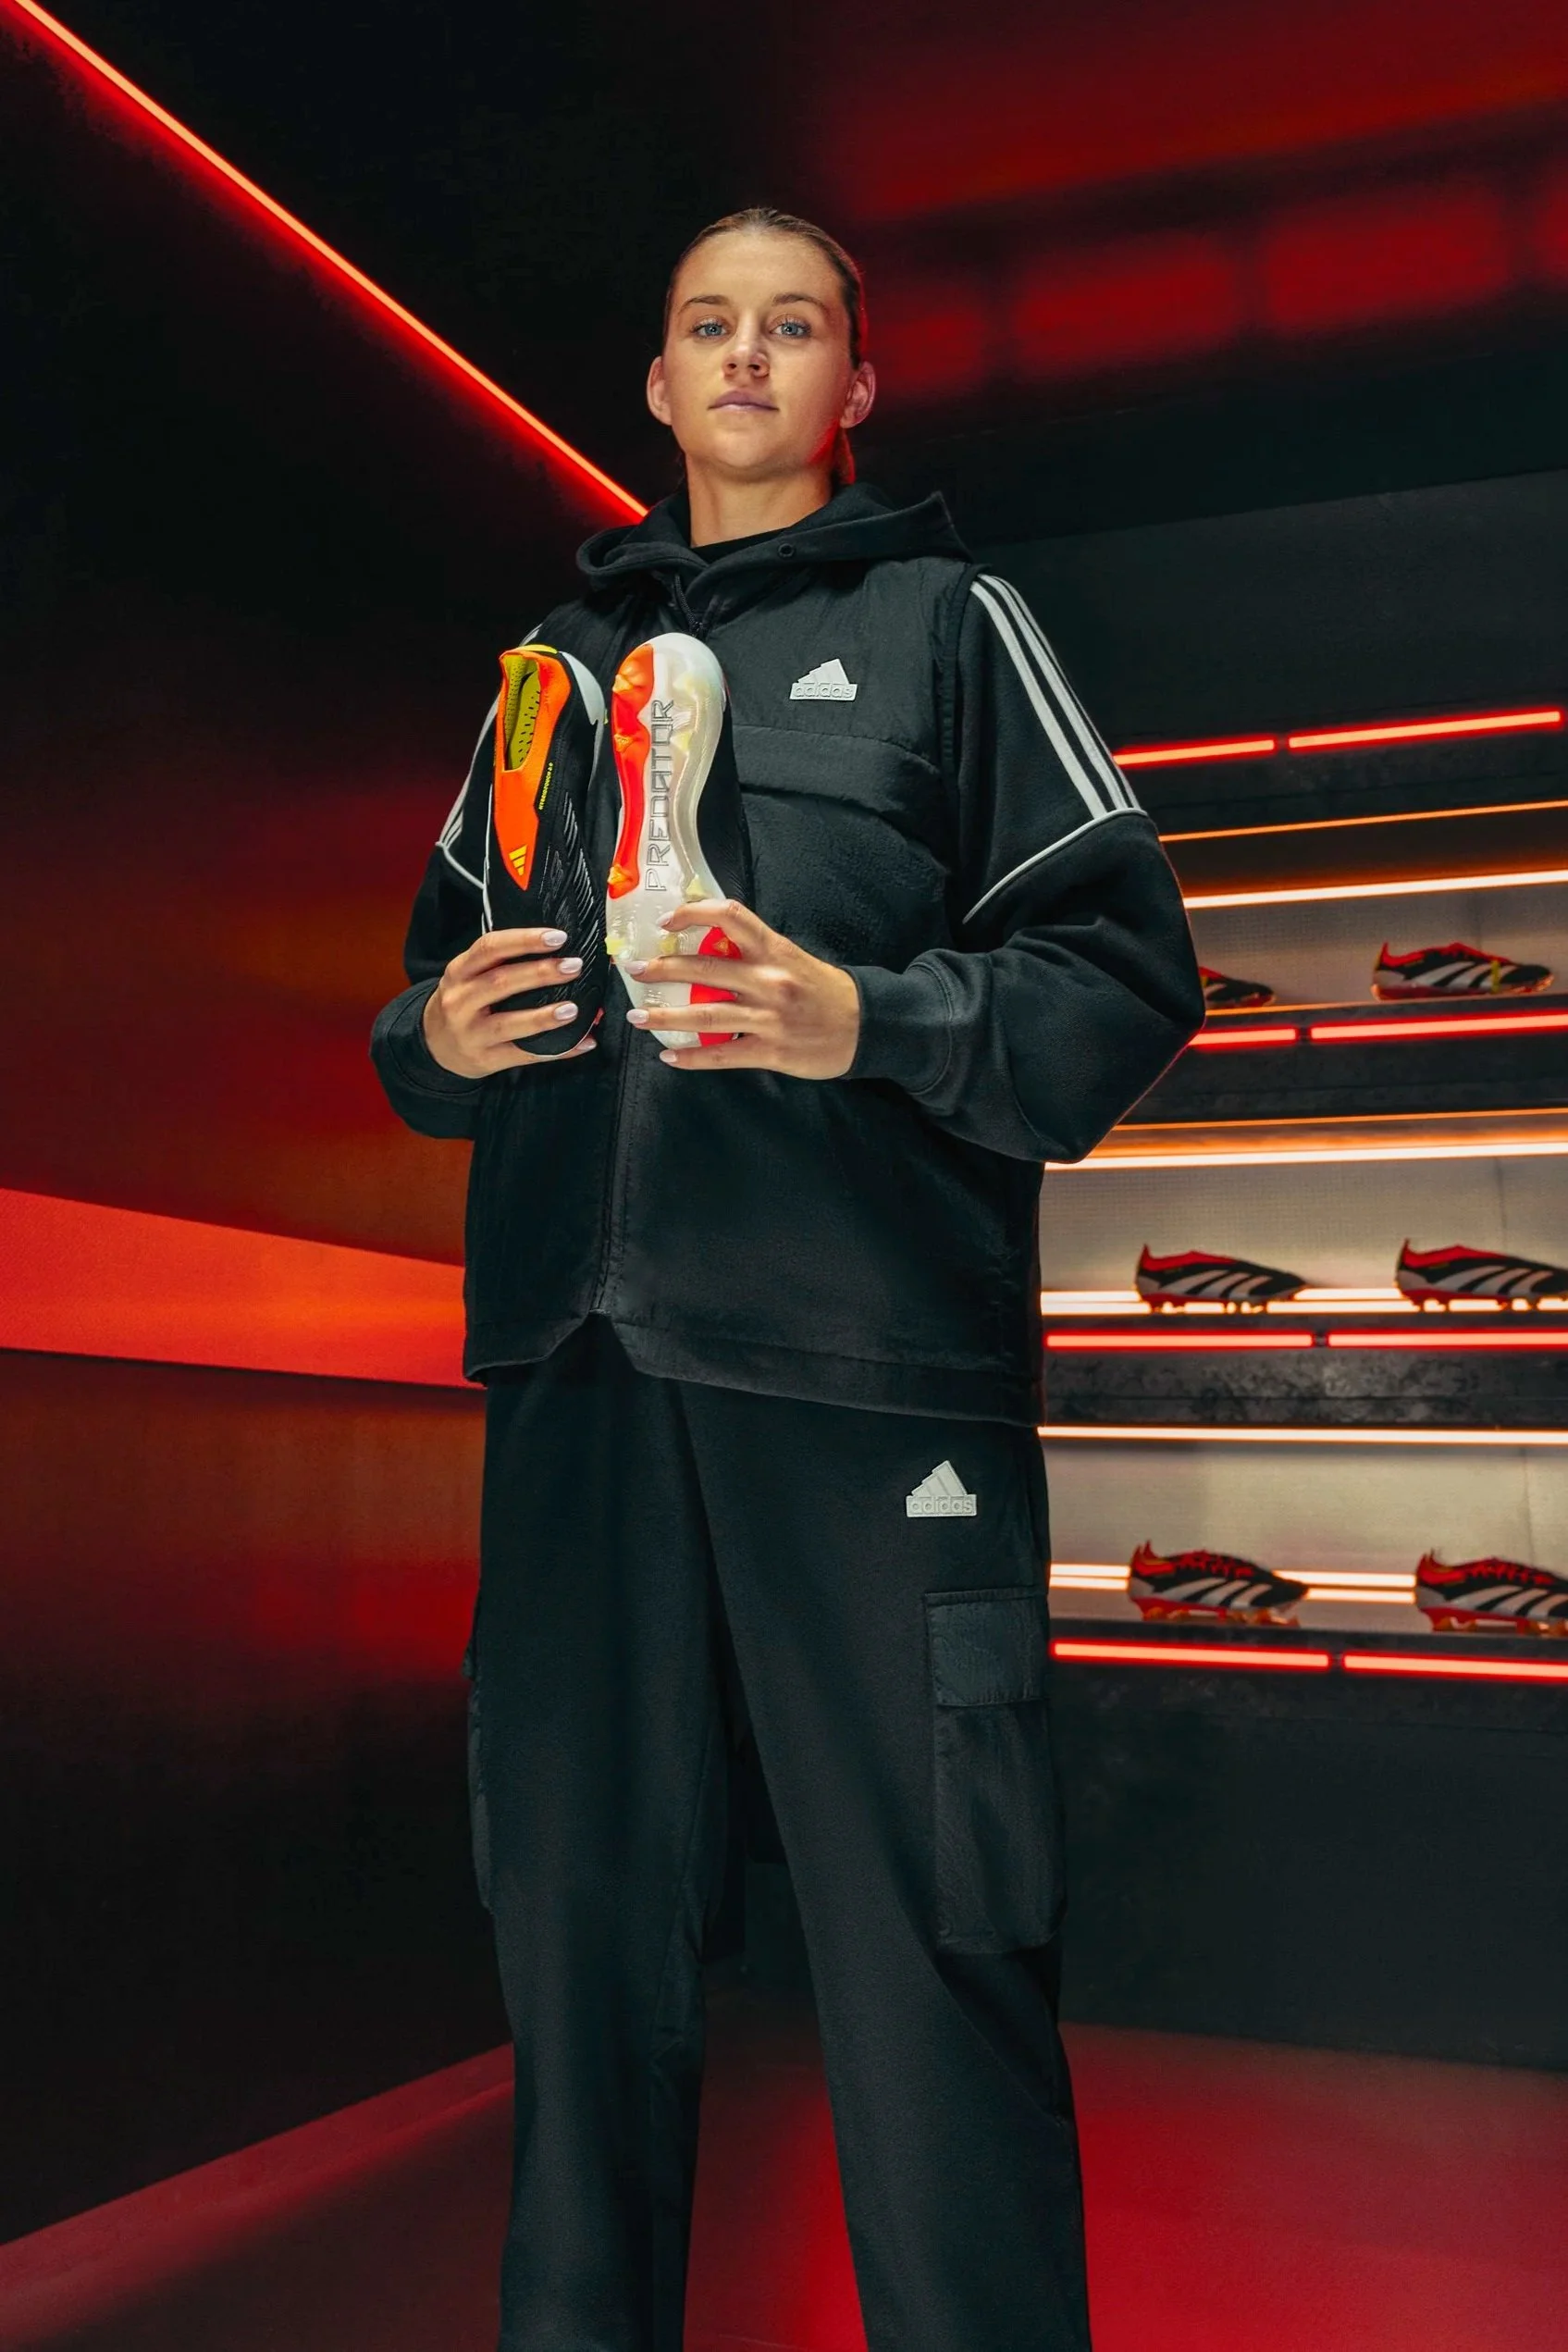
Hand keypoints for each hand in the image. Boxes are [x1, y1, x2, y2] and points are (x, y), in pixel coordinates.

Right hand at [423, 928, 595, 1075]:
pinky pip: (525, 1055)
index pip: (490, 948)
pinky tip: (583, 1043)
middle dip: (541, 972)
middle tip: (574, 966)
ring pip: (509, 1023)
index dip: (525, 940)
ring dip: (544, 1016)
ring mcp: (471, 1033)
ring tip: (573, 1009)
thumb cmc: (464, 1001)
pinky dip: (558, 1050)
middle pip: (501, 982)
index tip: (559, 937)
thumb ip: (500, 961)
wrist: (434, 1045)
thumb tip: (557, 948)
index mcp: (459, 971)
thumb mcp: (467, 975)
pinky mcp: (485, 1060)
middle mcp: (460, 1000)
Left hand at [625, 899, 859, 1078]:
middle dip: (663, 969)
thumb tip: (708, 946)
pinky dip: (693, 1057)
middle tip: (635, 969)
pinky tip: (670, 1057)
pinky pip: (723, 1054)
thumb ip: (756, 953)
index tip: (667, 921)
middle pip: (704, 969)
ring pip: (706, 1015)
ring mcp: (769, 1018)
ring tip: (639, 1017)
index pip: (731, 917)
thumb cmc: (826, 991)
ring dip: (666, 1017)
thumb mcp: (794, 959)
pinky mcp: (771, 1050)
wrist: (865, 1026)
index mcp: (774, 951)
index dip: (694, 914)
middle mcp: (769, 980)